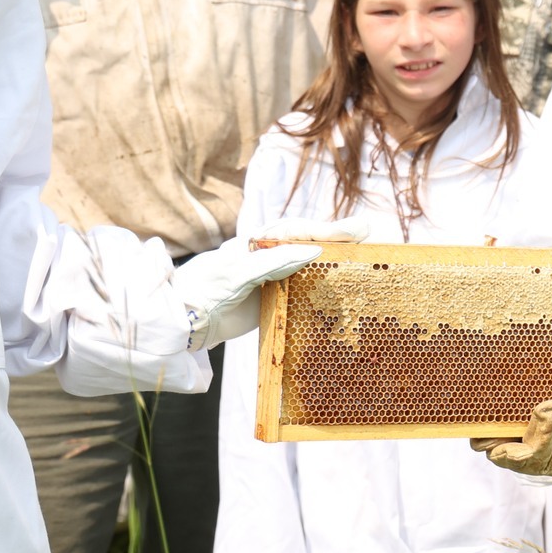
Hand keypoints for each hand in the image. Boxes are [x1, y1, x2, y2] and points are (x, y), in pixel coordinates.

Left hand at [169, 217, 368, 351]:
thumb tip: (314, 250)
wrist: (182, 323)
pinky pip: (306, 287)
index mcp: (257, 242)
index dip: (326, 229)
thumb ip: (273, 261)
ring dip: (337, 257)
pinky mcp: (276, 298)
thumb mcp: (236, 274)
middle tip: (369, 231)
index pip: (297, 230)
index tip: (353, 231)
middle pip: (309, 241)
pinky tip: (345, 285)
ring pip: (311, 262)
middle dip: (339, 235)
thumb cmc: (204, 291)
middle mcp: (268, 255)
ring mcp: (274, 276)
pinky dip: (326, 284)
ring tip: (365, 252)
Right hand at [475, 396, 551, 482]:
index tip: (515, 441)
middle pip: (538, 448)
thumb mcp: (520, 409)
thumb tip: (482, 430)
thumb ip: (505, 413)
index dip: (505, 449)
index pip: (501, 455)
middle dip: (548, 423)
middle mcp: (532, 466)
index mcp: (507, 451)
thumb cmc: (544, 412)